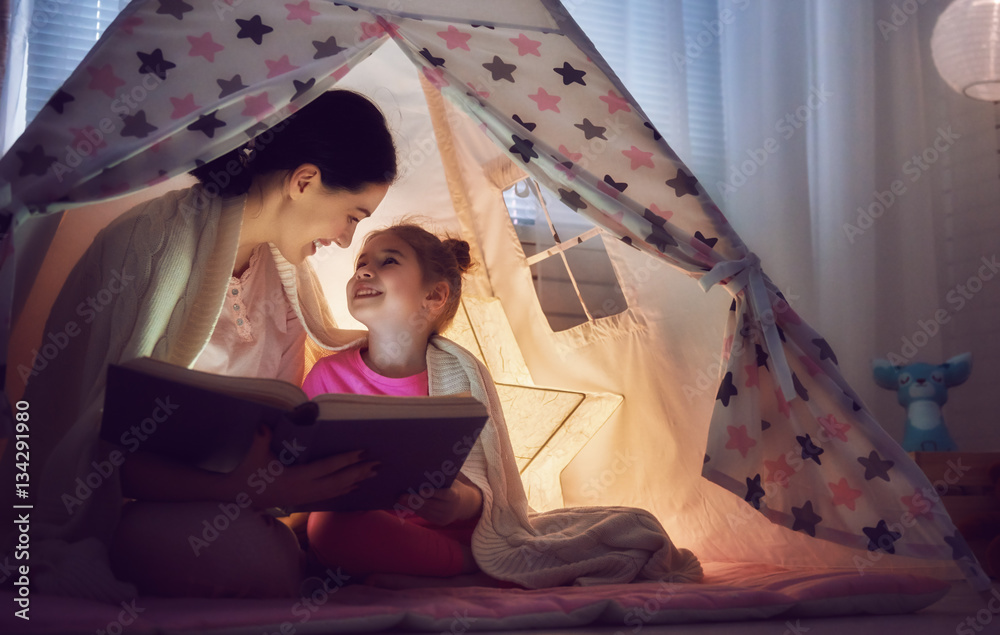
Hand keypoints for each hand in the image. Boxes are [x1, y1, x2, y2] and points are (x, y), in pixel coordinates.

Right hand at [228, 427, 377, 508]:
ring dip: (356, 481)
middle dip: (359, 472)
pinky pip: (330, 496)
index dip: (346, 460)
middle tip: (378, 464)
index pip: (327, 468)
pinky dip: (345, 489)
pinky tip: (356, 485)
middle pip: (339, 481)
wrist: (239, 496)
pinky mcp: (304, 500)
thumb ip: (261, 439)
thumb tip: (264, 424)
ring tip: (373, 473)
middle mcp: (306, 489)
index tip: (362, 452)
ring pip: (337, 490)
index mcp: (297, 478)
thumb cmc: (248, 473)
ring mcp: (306, 497)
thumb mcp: (254, 456)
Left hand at [398, 474, 481, 525]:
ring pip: (426, 511)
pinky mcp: (440, 522)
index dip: (433, 493)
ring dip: (412, 506)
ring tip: (401, 499)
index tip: (421, 490)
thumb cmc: (454, 486)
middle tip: (402, 495)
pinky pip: (426, 516)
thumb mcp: (452, 481)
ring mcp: (445, 517)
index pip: (445, 495)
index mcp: (455, 496)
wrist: (466, 504)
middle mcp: (451, 508)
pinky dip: (416, 510)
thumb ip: (441, 478)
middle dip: (416, 500)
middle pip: (431, 504)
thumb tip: (423, 469)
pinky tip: (407, 504)